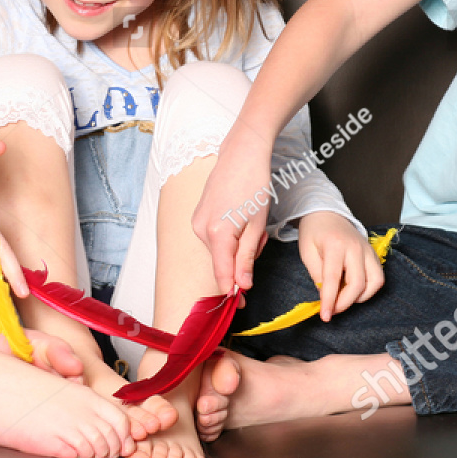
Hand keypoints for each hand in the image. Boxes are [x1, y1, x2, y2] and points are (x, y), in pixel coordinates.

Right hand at [191, 137, 272, 292]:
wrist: (241, 153)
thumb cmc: (254, 184)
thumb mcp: (257, 224)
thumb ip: (247, 257)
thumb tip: (242, 286)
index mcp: (217, 234)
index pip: (222, 274)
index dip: (233, 292)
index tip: (243, 304)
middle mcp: (200, 230)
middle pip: (222, 262)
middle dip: (243, 258)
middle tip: (260, 237)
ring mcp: (196, 222)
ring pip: (220, 249)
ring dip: (238, 245)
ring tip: (252, 222)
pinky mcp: (198, 215)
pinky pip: (215, 237)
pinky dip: (230, 235)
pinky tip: (240, 217)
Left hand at [297, 212, 382, 319]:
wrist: (326, 213)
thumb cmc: (314, 232)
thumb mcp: (307, 252)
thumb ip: (317, 275)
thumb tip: (327, 297)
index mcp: (335, 245)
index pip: (333, 279)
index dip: (330, 301)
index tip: (325, 316)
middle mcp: (356, 248)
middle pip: (358, 283)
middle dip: (345, 302)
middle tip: (332, 309)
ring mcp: (368, 250)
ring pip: (375, 282)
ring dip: (360, 297)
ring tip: (344, 298)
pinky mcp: (374, 254)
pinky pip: (378, 278)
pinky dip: (368, 289)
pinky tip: (354, 290)